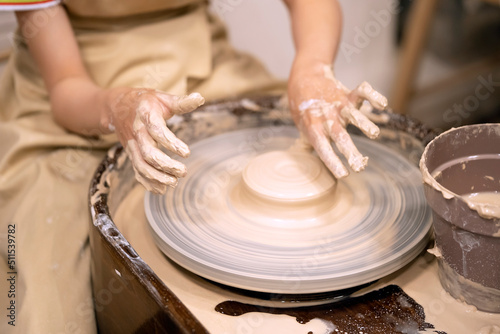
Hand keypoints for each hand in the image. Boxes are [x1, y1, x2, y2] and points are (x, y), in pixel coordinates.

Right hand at [102, 88, 204, 193]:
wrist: (116, 106)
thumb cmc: (145, 101)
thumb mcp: (162, 97)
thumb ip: (181, 102)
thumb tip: (200, 98)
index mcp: (146, 116)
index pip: (157, 131)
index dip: (172, 143)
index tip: (187, 153)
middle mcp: (137, 133)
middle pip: (148, 153)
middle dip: (166, 165)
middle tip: (183, 172)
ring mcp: (132, 145)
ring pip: (141, 166)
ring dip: (157, 177)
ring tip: (174, 182)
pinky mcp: (131, 154)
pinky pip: (137, 171)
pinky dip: (147, 183)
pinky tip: (161, 190)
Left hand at [288, 63, 386, 178]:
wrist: (305, 77)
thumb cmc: (305, 108)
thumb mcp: (302, 127)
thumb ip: (308, 144)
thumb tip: (307, 165)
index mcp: (315, 130)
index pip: (323, 149)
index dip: (333, 162)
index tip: (343, 175)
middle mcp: (328, 119)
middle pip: (340, 137)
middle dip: (351, 152)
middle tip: (361, 166)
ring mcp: (338, 106)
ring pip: (353, 115)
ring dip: (364, 124)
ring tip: (374, 134)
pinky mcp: (348, 94)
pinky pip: (362, 91)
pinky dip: (373, 95)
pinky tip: (382, 104)